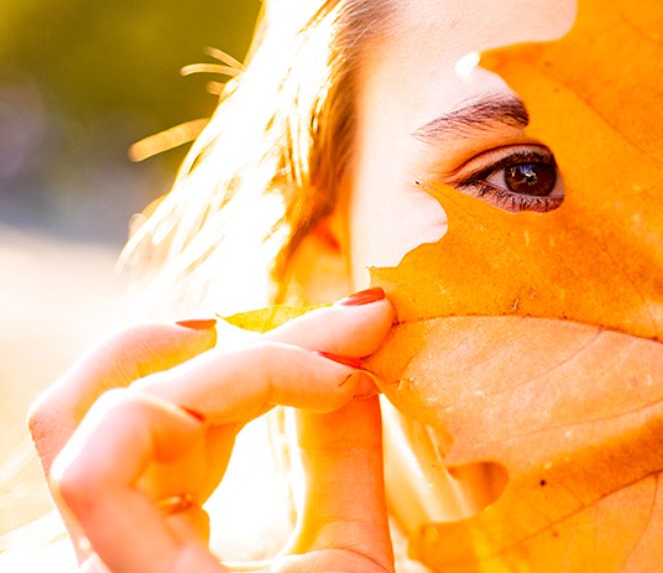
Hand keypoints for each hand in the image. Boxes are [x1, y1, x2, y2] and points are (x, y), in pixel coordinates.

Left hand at [27, 289, 395, 572]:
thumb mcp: (351, 571)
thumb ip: (344, 456)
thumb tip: (354, 361)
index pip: (120, 438)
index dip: (242, 376)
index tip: (348, 377)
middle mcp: (99, 568)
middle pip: (106, 410)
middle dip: (229, 352)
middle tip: (335, 334)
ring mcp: (105, 554)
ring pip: (88, 419)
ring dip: (180, 360)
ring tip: (267, 337)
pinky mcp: (133, 541)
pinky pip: (130, 449)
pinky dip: (190, 402)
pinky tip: (251, 391)